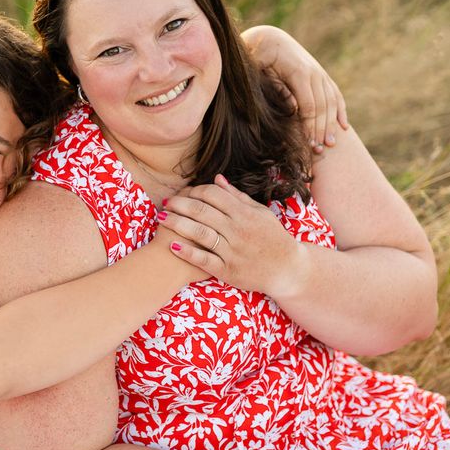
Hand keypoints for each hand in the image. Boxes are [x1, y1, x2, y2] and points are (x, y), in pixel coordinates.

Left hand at [157, 175, 299, 296]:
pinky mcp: (228, 270)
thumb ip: (237, 197)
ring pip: (199, 233)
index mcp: (245, 214)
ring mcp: (232, 250)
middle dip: (179, 204)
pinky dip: (187, 252)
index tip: (184, 192)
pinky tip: (172, 245)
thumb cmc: (273, 238)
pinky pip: (203, 259)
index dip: (194, 191)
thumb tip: (217, 179)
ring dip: (176, 224)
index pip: (213, 195)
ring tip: (161, 219)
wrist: (288, 269)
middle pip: (201, 211)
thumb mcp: (260, 213)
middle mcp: (237, 230)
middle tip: (166, 202)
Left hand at [241, 25, 347, 153]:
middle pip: (323, 107)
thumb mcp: (258, 71)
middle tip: (318, 151)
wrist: (268, 38)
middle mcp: (314, 72)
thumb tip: (293, 109)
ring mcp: (320, 73)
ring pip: (331, 102)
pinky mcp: (321, 75)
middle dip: (321, 130)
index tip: (307, 145)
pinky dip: (340, 110)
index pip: (310, 106)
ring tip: (330, 144)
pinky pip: (335, 94)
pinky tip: (344, 126)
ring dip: (332, 124)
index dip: (309, 127)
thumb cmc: (257, 57)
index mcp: (300, 72)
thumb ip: (274, 88)